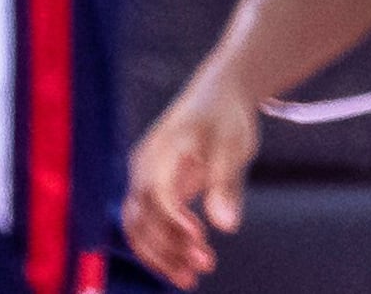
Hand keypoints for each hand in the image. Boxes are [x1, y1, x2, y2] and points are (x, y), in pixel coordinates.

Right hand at [124, 73, 261, 287]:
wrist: (216, 94)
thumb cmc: (226, 116)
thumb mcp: (233, 144)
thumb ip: (226, 183)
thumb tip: (227, 226)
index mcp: (162, 148)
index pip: (157, 191)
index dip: (173, 219)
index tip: (200, 238)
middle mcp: (142, 166)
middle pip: (142, 215)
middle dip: (169, 246)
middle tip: (204, 266)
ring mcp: (141, 179)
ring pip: (137, 227)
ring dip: (160, 256)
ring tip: (191, 279)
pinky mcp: (148, 192)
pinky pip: (143, 226)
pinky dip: (158, 249)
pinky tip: (181, 268)